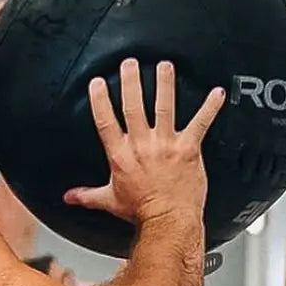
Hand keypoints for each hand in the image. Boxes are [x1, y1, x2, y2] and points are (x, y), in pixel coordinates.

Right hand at [64, 58, 221, 223]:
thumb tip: (69, 197)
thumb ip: (87, 195)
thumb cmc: (142, 212)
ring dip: (165, 84)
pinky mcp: (188, 149)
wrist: (168, 221)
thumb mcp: (109, 201)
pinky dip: (210, 107)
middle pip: (134, 106)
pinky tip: (217, 93)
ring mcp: (166, 145)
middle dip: (131, 82)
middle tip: (130, 63)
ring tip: (164, 66)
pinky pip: (201, 123)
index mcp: (121, 156)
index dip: (100, 100)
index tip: (98, 83)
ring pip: (165, 107)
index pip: (106, 122)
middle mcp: (142, 146)